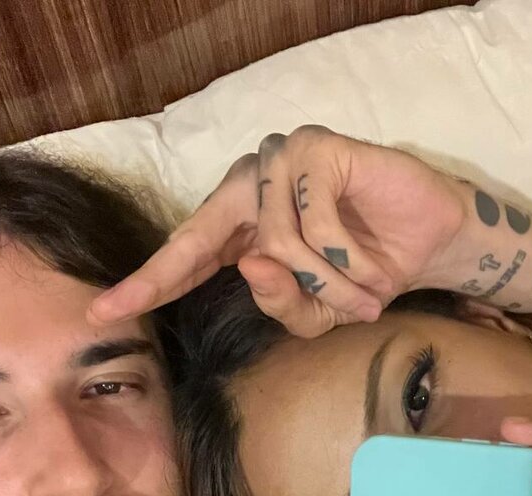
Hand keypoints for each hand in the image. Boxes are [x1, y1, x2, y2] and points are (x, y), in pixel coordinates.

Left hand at [87, 126, 469, 336]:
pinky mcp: (317, 149)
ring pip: (275, 242)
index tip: (103, 311)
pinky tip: (374, 264)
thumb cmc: (364, 274)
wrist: (429, 243)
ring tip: (365, 291)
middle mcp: (249, 187)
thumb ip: (280, 302)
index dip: (144, 283)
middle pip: (215, 244)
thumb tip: (251, 267)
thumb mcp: (317, 311)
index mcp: (238, 226)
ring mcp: (279, 161)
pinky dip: (348, 256)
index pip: (183, 255)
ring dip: (328, 281)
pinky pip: (314, 220)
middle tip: (285, 305)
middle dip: (241, 285)